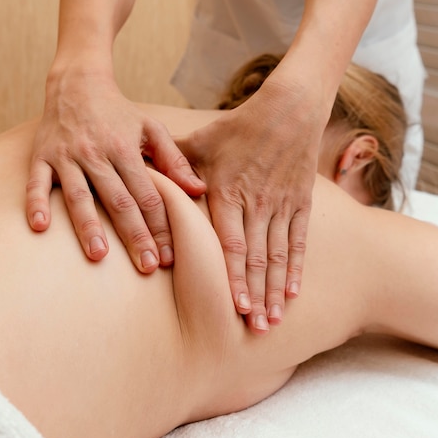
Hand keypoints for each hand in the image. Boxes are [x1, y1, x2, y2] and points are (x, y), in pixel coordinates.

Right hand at [26, 72, 204, 272]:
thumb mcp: (152, 129)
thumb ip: (174, 160)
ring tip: (99, 256)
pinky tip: (39, 227)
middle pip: (119, 201)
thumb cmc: (119, 112)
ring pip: (80, 196)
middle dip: (134, 235)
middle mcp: (96, 154)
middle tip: (145, 266)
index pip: (147, 195)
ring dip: (89, 226)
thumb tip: (198, 190)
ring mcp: (67, 156)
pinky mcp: (41, 156)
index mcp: (125, 150)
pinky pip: (36, 182)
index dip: (159, 225)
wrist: (77, 83)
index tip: (167, 255)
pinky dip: (36, 203)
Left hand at [177, 80, 324, 333]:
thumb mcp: (200, 140)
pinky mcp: (300, 203)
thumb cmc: (238, 127)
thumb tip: (138, 170)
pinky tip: (294, 292)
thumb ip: (171, 162)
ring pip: (278, 255)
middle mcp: (257, 204)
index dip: (233, 277)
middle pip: (256, 257)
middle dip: (255, 295)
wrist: (289, 109)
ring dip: (275, 289)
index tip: (235, 307)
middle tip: (255, 329)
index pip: (230, 243)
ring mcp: (281, 205)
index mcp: (228, 192)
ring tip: (274, 320)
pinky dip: (296, 267)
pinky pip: (298, 240)